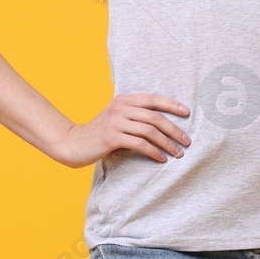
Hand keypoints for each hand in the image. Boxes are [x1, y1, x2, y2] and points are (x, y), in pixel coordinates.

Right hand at [49, 93, 190, 167]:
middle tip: (187, 141)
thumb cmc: (99, 133)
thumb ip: (134, 115)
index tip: (187, 112)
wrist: (72, 143)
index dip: (172, 104)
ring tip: (178, 153)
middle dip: (174, 129)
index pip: (153, 99)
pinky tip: (161, 159)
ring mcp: (115, 122)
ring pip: (150, 131)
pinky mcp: (111, 137)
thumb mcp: (116, 118)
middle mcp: (120, 107)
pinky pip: (140, 144)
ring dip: (167, 143)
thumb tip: (162, 122)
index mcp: (124, 100)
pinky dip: (153, 152)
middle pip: (155, 117)